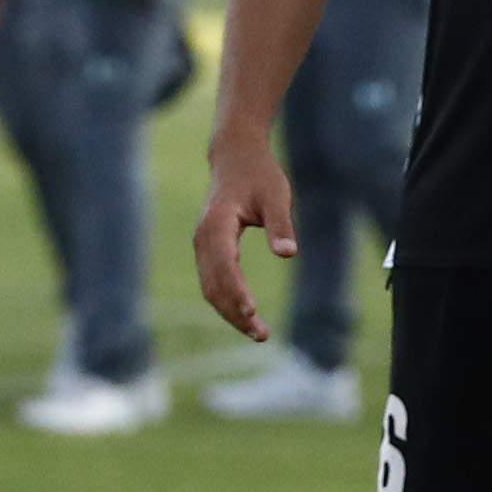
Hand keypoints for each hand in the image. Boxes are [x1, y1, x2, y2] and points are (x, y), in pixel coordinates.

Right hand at [192, 127, 300, 342]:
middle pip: (214, 284)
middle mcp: (203, 238)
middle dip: (235, 312)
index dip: (236, 290)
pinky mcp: (208, 250)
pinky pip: (213, 282)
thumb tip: (289, 253)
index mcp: (217, 224)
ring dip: (230, 313)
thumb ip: (281, 224)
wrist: (235, 157)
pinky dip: (227, 302)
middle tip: (262, 334)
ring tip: (259, 333)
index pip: (224, 264)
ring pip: (211, 288)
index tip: (251, 312)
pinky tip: (247, 316)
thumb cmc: (259, 175)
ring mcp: (202, 245)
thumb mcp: (276, 195)